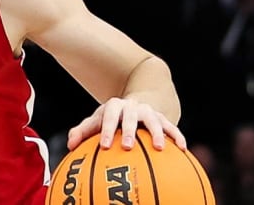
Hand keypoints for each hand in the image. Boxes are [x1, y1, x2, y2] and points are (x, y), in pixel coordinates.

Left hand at [66, 97, 186, 151]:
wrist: (134, 104)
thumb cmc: (110, 119)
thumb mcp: (96, 122)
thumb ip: (82, 132)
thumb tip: (70, 145)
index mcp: (114, 107)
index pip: (108, 115)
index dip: (106, 129)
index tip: (104, 146)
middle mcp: (132, 107)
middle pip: (131, 116)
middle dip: (129, 131)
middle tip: (127, 147)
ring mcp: (149, 112)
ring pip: (154, 120)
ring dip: (157, 133)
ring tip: (160, 148)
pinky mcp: (163, 118)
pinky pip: (171, 126)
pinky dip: (177, 135)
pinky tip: (183, 149)